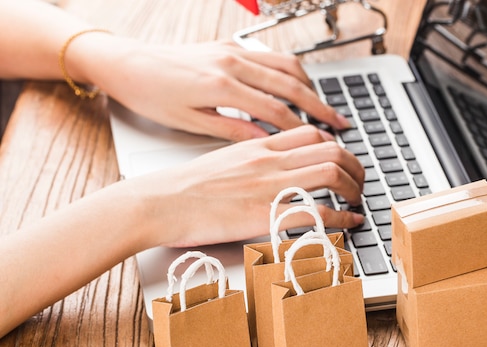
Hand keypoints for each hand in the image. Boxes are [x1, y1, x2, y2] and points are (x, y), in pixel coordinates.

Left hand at [86, 38, 349, 139]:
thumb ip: (233, 130)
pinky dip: (292, 71)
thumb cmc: (152, 97)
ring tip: (325, 107)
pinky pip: (271, 56)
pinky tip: (298, 85)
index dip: (302, 130)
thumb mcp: (190, 123)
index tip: (322, 143)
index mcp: (222, 87)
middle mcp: (232, 64)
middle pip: (290, 85)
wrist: (128, 64)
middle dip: (320, 107)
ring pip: (286, 66)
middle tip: (341, 124)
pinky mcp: (230, 45)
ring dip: (311, 86)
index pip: (276, 111)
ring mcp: (233, 51)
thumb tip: (267, 140)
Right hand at [133, 125, 364, 247]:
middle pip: (330, 148)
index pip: (309, 132)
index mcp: (257, 146)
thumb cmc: (184, 186)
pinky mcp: (265, 215)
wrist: (159, 203)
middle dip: (355, 164)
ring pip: (330, 172)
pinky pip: (317, 211)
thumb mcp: (223, 160)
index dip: (334, 143)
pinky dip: (342, 217)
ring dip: (354, 187)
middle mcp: (269, 161)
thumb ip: (251, 158)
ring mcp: (269, 186)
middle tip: (359, 180)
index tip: (341, 157)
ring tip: (358, 200)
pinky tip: (349, 222)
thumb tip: (270, 164)